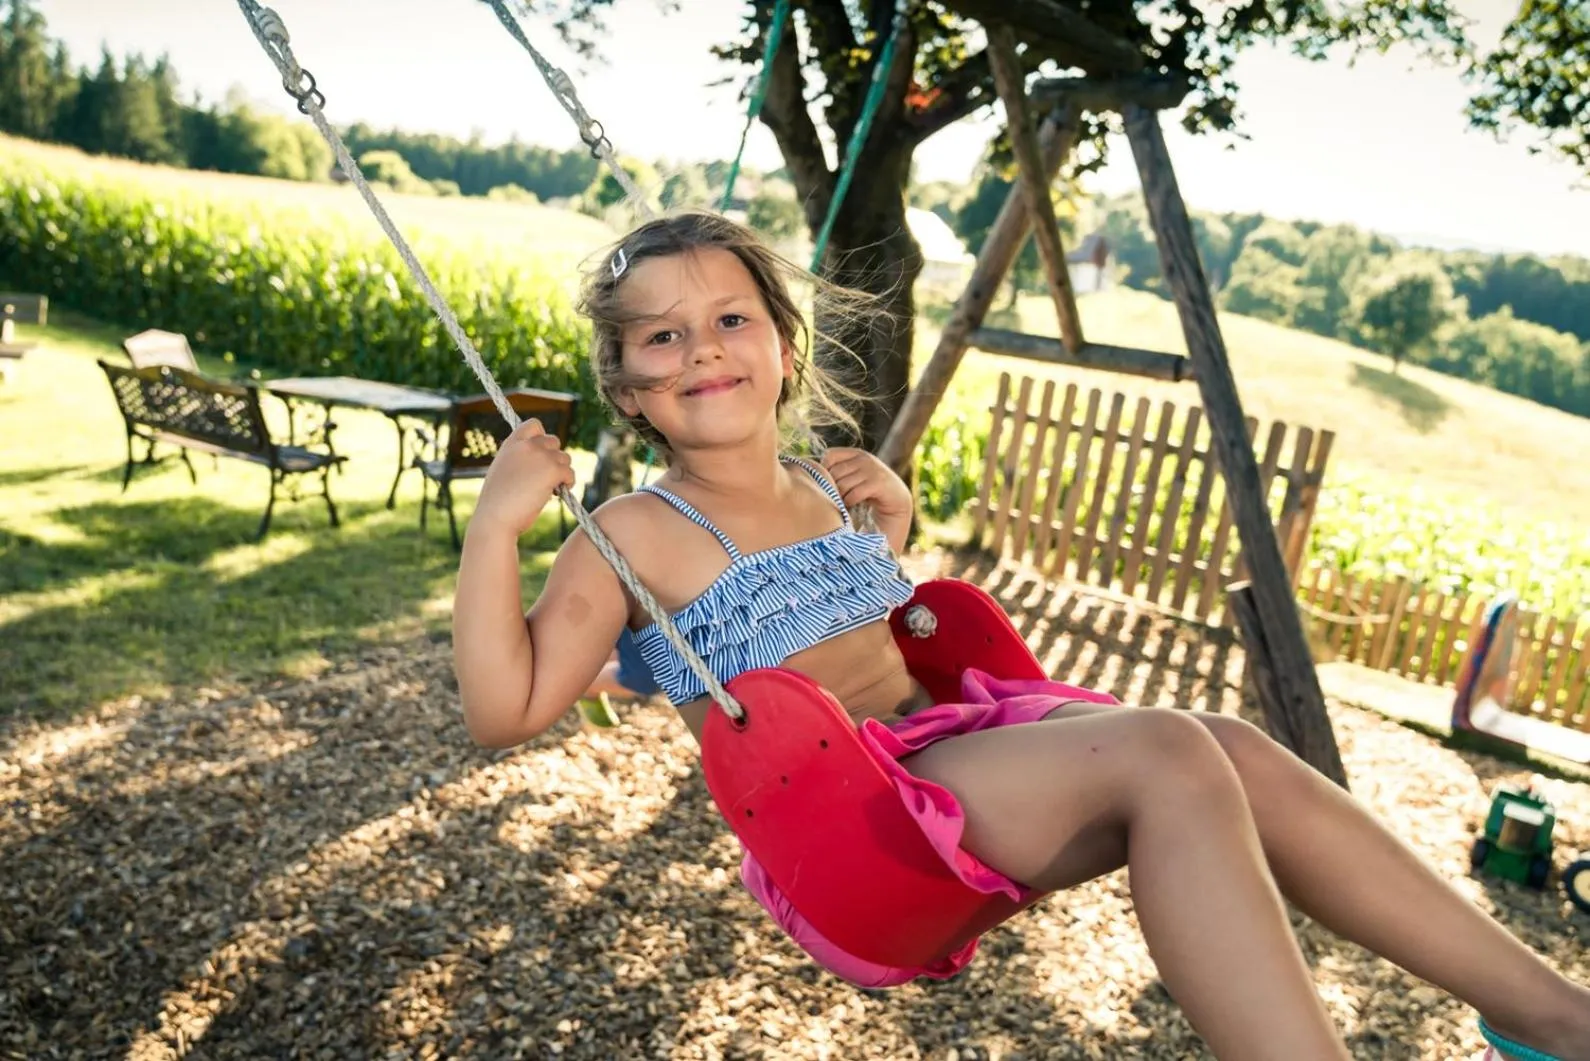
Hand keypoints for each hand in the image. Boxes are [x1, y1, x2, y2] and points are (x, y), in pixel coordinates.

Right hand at [471, 418, 574, 537]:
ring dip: (561, 473)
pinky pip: (569, 472)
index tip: (543, 454)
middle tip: (547, 478)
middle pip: (554, 441)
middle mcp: (526, 445)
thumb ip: (520, 460)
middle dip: (554, 458)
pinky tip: (556, 494)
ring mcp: (540, 456)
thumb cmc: (498, 503)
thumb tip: (542, 462)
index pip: (534, 425)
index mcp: (511, 444)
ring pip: (565, 458)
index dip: (542, 437)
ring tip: (549, 489)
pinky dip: (568, 483)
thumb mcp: (504, 472)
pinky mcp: (552, 469)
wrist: (495, 517)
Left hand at [821, 447, 912, 523]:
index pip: (830, 455)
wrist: (896, 502)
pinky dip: (850, 503)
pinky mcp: (878, 483)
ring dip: (840, 498)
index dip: (826, 471)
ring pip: (843, 484)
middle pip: (834, 472)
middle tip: (836, 499)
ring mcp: (872, 470)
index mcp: (856, 453)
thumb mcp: (853, 477)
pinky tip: (852, 505)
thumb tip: (811, 475)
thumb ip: (837, 472)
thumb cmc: (868, 492)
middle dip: (833, 488)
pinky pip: (854, 494)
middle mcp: (864, 458)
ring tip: (843, 503)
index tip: (831, 485)